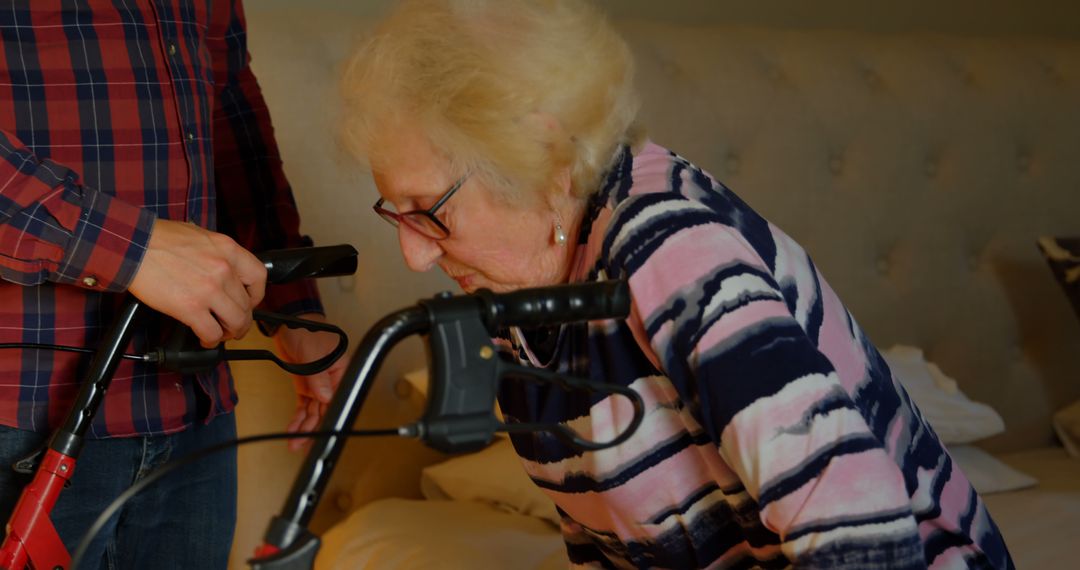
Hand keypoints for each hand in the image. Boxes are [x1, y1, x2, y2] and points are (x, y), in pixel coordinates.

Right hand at [129, 219, 265, 346]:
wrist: (132, 245)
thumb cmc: (157, 238)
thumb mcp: (198, 234)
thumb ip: (215, 251)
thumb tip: (219, 264)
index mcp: (228, 250)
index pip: (259, 277)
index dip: (256, 295)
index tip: (248, 302)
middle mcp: (224, 269)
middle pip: (247, 304)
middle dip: (242, 319)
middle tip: (233, 325)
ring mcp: (209, 289)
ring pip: (235, 322)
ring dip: (230, 332)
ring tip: (221, 334)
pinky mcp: (191, 307)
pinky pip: (211, 332)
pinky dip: (211, 340)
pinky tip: (204, 338)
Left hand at [273, 314, 348, 451]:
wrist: (289, 322)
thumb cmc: (307, 331)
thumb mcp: (313, 354)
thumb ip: (319, 377)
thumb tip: (326, 398)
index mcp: (341, 372)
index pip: (338, 400)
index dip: (330, 418)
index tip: (322, 434)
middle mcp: (331, 381)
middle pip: (325, 410)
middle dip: (314, 428)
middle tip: (303, 443)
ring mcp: (317, 384)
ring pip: (313, 412)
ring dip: (304, 427)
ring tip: (295, 442)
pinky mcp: (305, 385)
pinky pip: (304, 406)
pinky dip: (298, 418)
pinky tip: (294, 429)